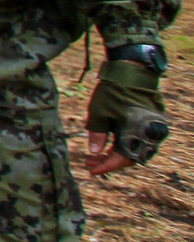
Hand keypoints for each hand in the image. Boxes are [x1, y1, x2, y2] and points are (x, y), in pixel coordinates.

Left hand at [83, 55, 168, 175]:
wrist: (132, 70)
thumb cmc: (113, 91)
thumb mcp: (99, 113)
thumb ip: (97, 134)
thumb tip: (95, 152)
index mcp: (136, 132)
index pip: (121, 159)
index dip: (106, 166)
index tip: (91, 171)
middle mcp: (149, 133)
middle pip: (130, 156)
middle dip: (109, 162)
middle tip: (90, 163)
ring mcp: (152, 127)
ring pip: (135, 148)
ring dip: (116, 153)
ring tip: (96, 155)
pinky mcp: (152, 121)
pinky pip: (139, 139)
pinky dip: (123, 144)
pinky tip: (108, 143)